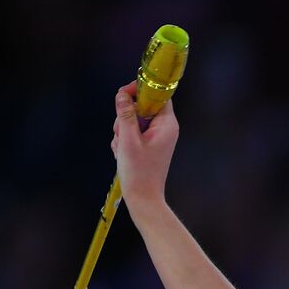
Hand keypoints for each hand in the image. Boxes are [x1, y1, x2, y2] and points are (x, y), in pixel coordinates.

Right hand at [110, 80, 178, 210]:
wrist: (143, 198)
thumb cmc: (139, 172)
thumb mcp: (128, 139)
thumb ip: (125, 114)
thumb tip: (122, 94)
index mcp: (167, 125)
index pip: (158, 95)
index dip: (141, 90)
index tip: (124, 93)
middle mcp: (164, 129)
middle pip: (141, 106)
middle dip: (125, 117)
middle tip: (122, 133)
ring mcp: (156, 137)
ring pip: (132, 120)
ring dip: (122, 131)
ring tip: (123, 148)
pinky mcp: (147, 144)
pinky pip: (131, 133)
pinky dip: (123, 140)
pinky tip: (123, 154)